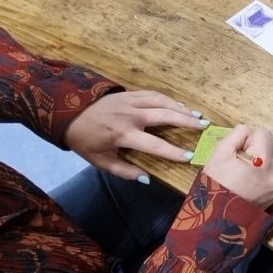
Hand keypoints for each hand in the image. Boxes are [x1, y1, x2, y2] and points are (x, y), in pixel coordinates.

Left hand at [65, 90, 209, 182]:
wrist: (67, 112)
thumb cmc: (85, 140)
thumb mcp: (100, 161)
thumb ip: (124, 171)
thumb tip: (147, 179)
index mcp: (123, 134)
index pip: (154, 144)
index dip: (172, 151)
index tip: (190, 156)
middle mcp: (130, 115)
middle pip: (164, 116)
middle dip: (186, 121)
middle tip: (204, 126)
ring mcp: (130, 101)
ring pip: (162, 102)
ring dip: (181, 108)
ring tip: (198, 115)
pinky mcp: (129, 93)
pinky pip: (154, 94)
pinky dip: (169, 100)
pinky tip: (180, 105)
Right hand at [203, 124, 272, 209]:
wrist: (217, 218)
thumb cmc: (215, 184)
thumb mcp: (220, 152)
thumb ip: (237, 134)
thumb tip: (248, 131)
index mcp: (264, 162)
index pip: (264, 133)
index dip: (248, 138)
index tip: (236, 151)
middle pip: (270, 146)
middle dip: (255, 148)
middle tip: (237, 162)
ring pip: (271, 159)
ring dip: (259, 160)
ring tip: (242, 173)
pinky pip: (271, 173)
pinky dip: (262, 173)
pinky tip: (248, 181)